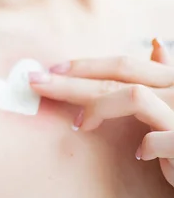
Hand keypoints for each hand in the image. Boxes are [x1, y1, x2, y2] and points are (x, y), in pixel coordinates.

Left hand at [29, 39, 173, 186]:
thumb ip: (166, 73)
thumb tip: (155, 43)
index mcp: (171, 79)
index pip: (122, 64)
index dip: (85, 64)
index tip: (51, 68)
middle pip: (116, 76)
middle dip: (72, 79)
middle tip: (36, 81)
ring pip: (133, 96)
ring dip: (99, 107)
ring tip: (77, 123)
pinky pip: (162, 137)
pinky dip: (149, 145)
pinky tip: (140, 154)